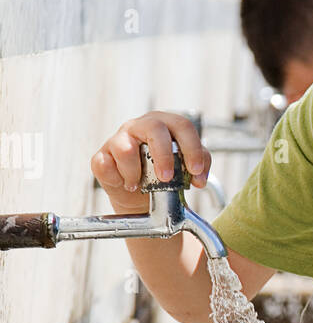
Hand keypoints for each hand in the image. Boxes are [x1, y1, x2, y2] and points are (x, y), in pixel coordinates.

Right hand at [91, 111, 210, 211]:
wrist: (139, 197)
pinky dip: (117, 179)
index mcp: (165, 125)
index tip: (195, 171)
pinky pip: (105, 165)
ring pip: (125, 148)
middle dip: (163, 155)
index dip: (191, 148)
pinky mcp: (102, 156)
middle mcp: (141, 126)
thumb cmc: (163, 175)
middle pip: (154, 128)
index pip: (182, 126)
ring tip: (140, 184)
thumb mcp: (185, 169)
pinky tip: (125, 184)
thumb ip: (199, 165)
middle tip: (167, 177)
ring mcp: (119, 139)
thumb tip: (199, 176)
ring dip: (134, 171)